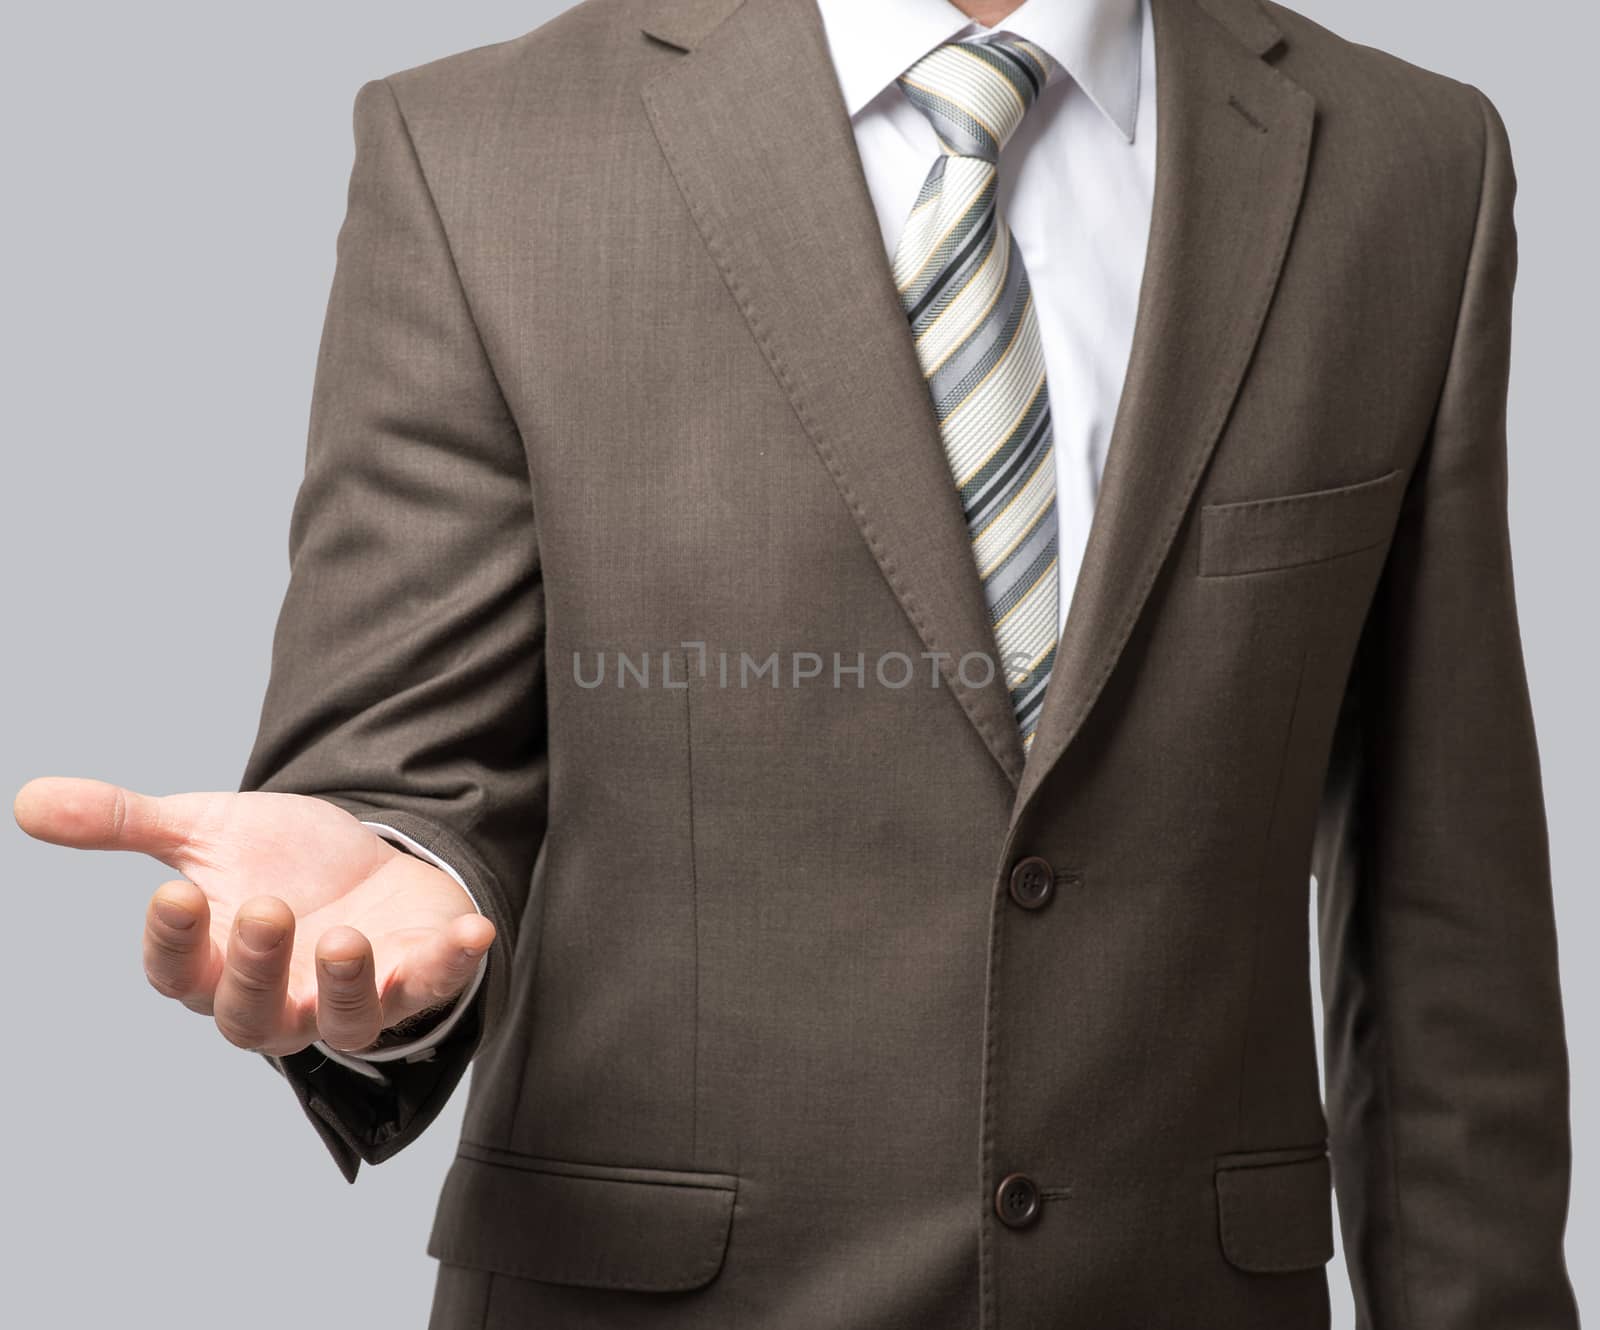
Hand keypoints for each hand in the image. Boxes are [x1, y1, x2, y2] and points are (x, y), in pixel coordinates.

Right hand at [13, 778, 494, 1056]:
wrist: (364, 859)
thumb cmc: (277, 860)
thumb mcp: (204, 831)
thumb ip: (126, 823)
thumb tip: (28, 800)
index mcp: (216, 965)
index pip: (178, 975)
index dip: (173, 943)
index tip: (175, 892)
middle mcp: (279, 997)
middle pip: (251, 1015)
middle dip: (256, 967)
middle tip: (266, 909)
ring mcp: (350, 994)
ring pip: (341, 1023)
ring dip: (346, 987)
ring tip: (347, 938)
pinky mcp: (416, 977)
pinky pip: (434, 987)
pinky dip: (452, 964)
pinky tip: (474, 931)